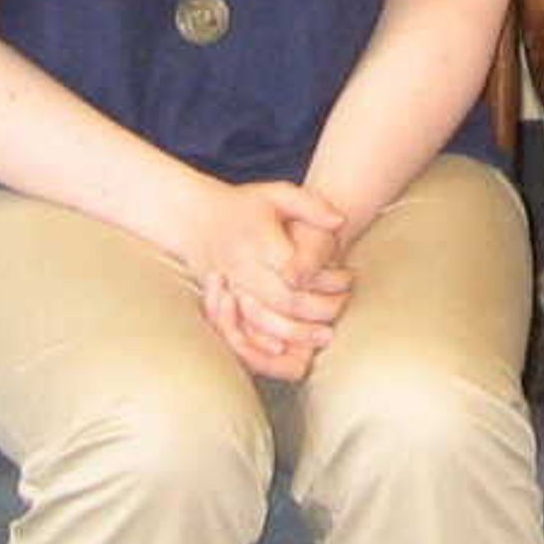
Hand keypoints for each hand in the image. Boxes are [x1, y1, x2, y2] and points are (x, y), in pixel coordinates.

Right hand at [181, 178, 350, 379]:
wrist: (197, 219)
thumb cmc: (245, 205)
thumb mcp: (277, 194)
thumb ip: (311, 205)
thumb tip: (340, 222)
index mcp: (258, 240)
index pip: (294, 269)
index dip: (323, 280)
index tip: (347, 280)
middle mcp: (243, 267)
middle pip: (283, 300)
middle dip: (317, 311)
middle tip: (344, 308)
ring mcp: (232, 287)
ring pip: (265, 320)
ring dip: (297, 332)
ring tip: (325, 336)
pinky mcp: (224, 302)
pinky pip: (245, 329)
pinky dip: (267, 341)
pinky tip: (290, 349)